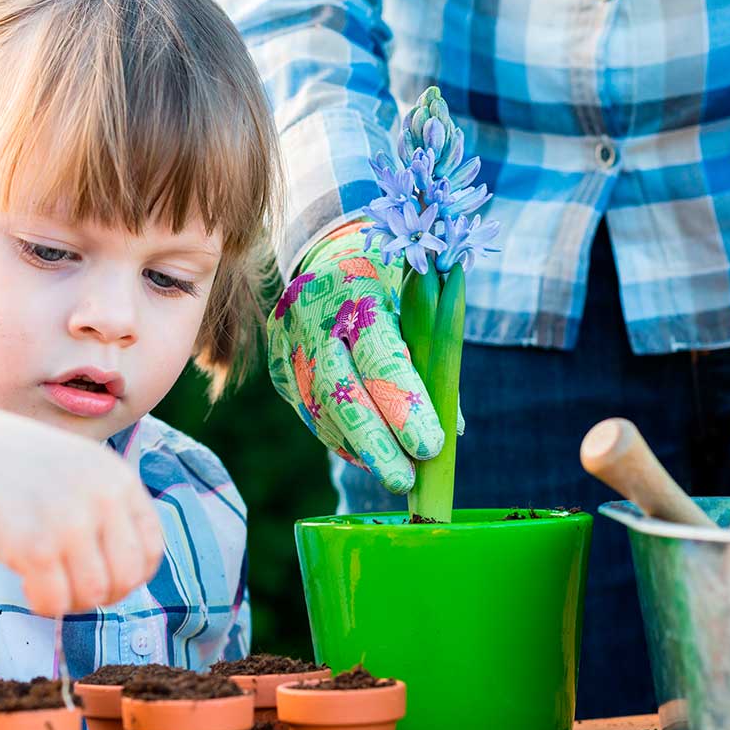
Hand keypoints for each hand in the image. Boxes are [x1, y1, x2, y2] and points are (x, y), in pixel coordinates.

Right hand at [0, 400, 163, 615]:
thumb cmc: (16, 467)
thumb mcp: (80, 470)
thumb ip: (110, 509)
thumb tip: (133, 573)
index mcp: (120, 479)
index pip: (152, 550)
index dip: (130, 576)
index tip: (103, 578)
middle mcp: (103, 498)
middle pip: (128, 577)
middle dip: (102, 594)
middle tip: (71, 586)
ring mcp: (70, 521)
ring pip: (94, 594)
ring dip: (71, 601)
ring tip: (48, 583)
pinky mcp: (35, 544)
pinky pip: (55, 602)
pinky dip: (42, 604)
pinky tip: (26, 584)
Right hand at [267, 222, 447, 492]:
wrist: (326, 248)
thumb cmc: (389, 275)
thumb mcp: (419, 299)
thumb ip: (434, 357)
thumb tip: (451, 427)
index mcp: (356, 290)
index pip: (379, 357)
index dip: (404, 407)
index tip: (432, 447)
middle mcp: (312, 317)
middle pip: (340, 392)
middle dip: (375, 443)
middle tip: (405, 481)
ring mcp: (287, 343)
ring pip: (320, 409)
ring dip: (359, 448)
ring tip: (394, 474)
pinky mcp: (278, 366)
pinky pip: (309, 412)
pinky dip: (340, 438)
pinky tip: (365, 456)